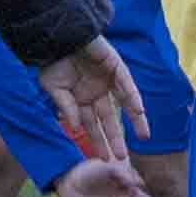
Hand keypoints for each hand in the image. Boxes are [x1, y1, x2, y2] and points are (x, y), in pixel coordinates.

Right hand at [43, 35, 152, 167]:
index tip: (103, 159)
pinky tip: (139, 112)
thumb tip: (76, 128)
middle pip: (109, 119)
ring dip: (135, 120)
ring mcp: (107, 79)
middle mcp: (96, 91)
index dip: (98, 141)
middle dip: (115, 137)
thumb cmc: (52, 62)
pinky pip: (127, 84)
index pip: (92, 124)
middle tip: (121, 157)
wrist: (57, 37)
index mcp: (81, 98)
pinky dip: (133, 98)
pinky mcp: (115, 66)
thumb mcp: (55, 90)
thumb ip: (67, 109)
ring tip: (143, 137)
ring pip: (125, 103)